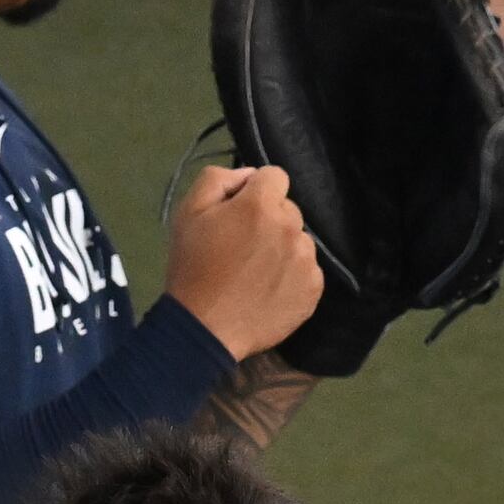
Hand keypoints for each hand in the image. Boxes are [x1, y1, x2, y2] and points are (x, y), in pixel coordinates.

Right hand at [164, 164, 324, 358]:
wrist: (204, 328)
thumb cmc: (192, 268)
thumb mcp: (188, 212)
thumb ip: (218, 179)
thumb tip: (249, 176)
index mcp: (261, 205)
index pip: (275, 177)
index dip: (255, 191)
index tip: (239, 212)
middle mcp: (291, 228)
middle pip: (288, 209)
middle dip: (269, 219)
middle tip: (243, 247)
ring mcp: (306, 260)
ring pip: (299, 240)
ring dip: (282, 247)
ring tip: (256, 272)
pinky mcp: (314, 289)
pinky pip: (308, 270)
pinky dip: (292, 275)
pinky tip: (269, 289)